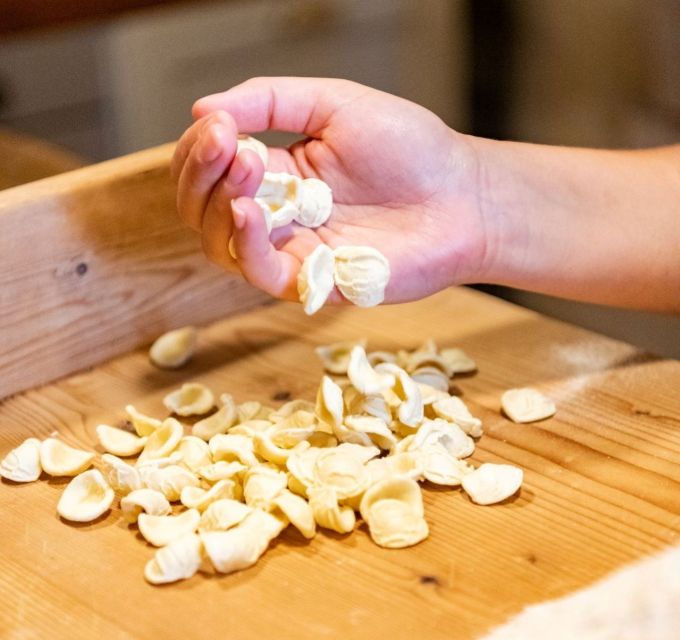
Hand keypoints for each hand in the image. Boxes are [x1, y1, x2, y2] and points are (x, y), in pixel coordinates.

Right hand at [173, 77, 486, 302]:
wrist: (463, 197)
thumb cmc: (412, 149)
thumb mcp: (336, 103)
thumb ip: (270, 100)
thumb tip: (201, 109)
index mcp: (278, 170)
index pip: (210, 167)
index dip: (199, 147)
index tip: (219, 124)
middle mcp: (277, 213)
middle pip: (202, 207)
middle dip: (200, 172)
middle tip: (226, 142)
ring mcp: (292, 249)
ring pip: (218, 243)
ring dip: (216, 204)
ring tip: (246, 166)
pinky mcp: (313, 280)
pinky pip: (258, 271)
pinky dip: (244, 242)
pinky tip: (250, 210)